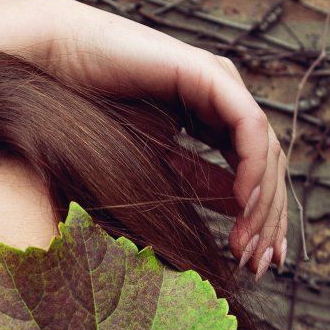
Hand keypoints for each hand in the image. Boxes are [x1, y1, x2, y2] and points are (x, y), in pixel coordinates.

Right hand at [23, 0, 291, 276]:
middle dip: (269, 220)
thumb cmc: (93, 111)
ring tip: (247, 243)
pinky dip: (252, 165)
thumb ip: (199, 181)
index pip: (258, 172)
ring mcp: (221, 83)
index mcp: (215, 117)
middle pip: (270, 165)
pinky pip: (248, 126)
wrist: (59, 64)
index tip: (258, 265)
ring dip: (263, 202)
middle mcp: (226, 98)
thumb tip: (238, 210)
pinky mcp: (209, 74)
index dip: (265, 219)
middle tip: (257, 265)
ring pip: (267, 149)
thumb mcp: (158, 160)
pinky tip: (242, 201)